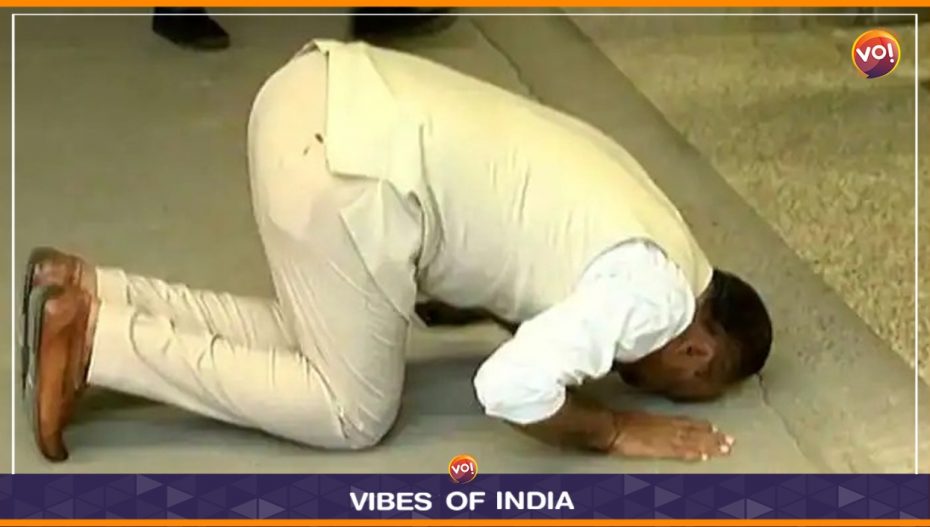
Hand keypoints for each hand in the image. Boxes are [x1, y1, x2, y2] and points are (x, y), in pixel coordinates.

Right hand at [609, 411, 733, 460]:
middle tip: (731, 441)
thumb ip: (650, 421)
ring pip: (693, 441)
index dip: (702, 426)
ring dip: (710, 445)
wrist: (611, 427)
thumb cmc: (619, 422)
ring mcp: (665, 438)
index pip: (687, 422)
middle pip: (695, 432)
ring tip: (725, 449)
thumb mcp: (638, 417)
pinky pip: (681, 452)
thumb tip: (652, 423)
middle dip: (713, 437)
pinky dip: (694, 453)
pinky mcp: (660, 449)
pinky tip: (704, 457)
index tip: (717, 428)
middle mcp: (667, 427)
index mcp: (662, 419)